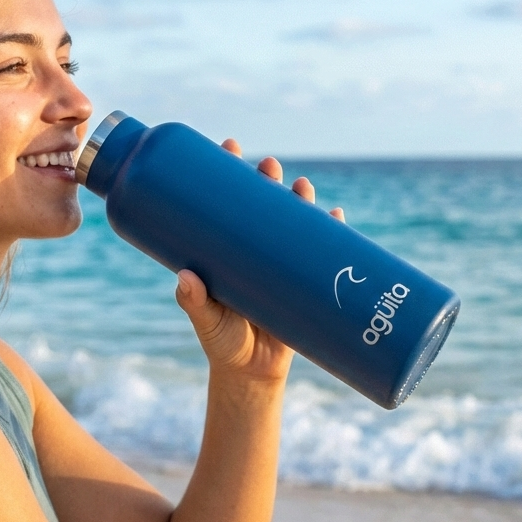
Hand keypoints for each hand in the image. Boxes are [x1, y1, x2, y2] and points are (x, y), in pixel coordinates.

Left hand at [175, 138, 344, 383]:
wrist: (253, 374)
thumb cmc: (223, 345)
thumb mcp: (206, 322)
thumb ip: (194, 302)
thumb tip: (185, 278)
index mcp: (226, 249)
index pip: (227, 200)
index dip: (229, 171)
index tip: (231, 147)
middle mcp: (254, 249)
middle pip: (264, 203)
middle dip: (268, 179)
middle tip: (269, 167)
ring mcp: (282, 263)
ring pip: (295, 221)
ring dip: (301, 199)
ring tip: (302, 187)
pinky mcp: (306, 281)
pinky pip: (324, 252)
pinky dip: (333, 233)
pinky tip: (336, 217)